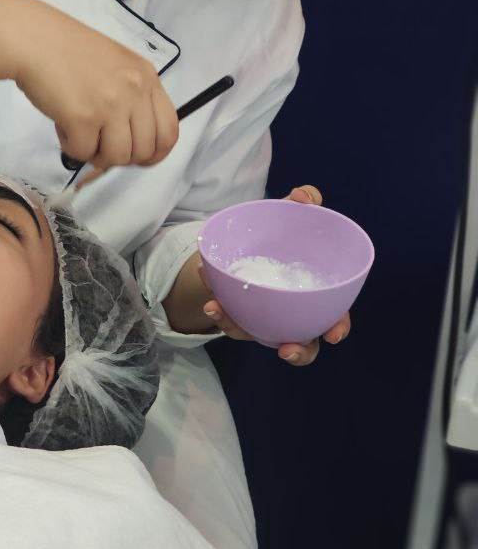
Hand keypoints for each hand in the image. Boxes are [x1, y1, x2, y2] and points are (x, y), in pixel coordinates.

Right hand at [11, 2, 179, 171]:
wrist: (33, 38)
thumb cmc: (68, 50)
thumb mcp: (116, 65)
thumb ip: (130, 96)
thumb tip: (129, 140)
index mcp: (146, 77)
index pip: (169, 130)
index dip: (155, 152)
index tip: (137, 157)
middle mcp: (135, 91)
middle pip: (144, 150)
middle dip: (121, 156)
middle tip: (99, 143)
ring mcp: (111, 105)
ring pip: (117, 157)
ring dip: (95, 153)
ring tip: (79, 132)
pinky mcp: (83, 118)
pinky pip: (84, 153)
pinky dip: (71, 147)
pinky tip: (62, 126)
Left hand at [200, 185, 351, 365]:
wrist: (246, 238)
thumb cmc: (282, 230)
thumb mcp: (291, 214)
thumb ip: (304, 201)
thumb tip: (304, 197)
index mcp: (316, 292)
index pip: (335, 317)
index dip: (337, 327)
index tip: (332, 334)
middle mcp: (295, 312)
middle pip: (303, 342)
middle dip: (298, 351)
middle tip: (286, 348)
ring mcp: (267, 317)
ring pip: (259, 335)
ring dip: (238, 328)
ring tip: (217, 310)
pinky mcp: (242, 313)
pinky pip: (233, 320)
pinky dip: (220, 311)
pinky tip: (210, 298)